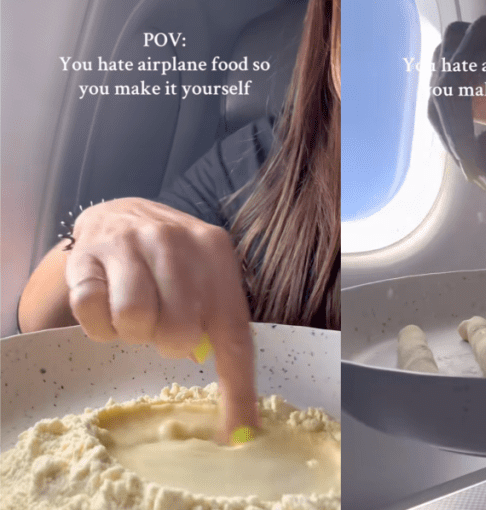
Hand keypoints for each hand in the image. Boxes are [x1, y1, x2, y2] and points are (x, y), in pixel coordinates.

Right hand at [64, 197, 258, 441]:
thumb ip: (224, 328)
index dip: (237, 387)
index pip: (234, 332)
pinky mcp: (86, 256)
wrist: (123, 213)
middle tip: (164, 324)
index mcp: (217, 253)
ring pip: (134, 320)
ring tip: (139, 312)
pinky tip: (109, 303)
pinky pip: (92, 313)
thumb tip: (242, 412)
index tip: (240, 430)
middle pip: (180, 331)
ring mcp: (129, 245)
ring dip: (134, 331)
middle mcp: (175, 242)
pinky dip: (100, 324)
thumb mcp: (209, 279)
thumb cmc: (175, 262)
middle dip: (171, 342)